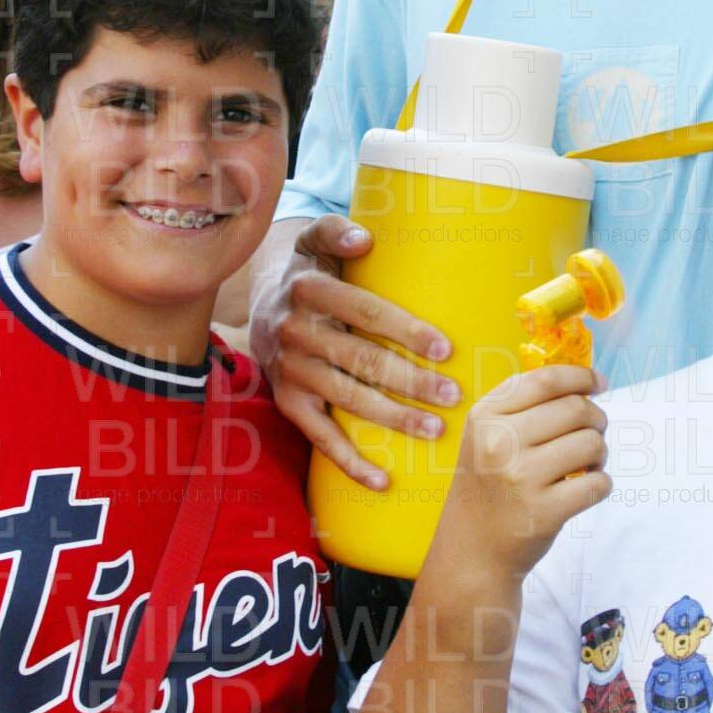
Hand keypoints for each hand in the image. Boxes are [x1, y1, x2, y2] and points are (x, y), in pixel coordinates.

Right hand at [259, 215, 460, 490]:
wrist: (260, 304)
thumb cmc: (310, 271)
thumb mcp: (314, 240)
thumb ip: (336, 232)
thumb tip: (364, 239)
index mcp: (309, 290)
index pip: (365, 311)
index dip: (405, 330)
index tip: (444, 348)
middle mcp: (295, 332)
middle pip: (360, 360)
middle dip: (409, 380)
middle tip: (452, 395)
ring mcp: (290, 372)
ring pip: (346, 399)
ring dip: (391, 418)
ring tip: (434, 430)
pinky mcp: (288, 402)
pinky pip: (319, 437)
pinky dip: (349, 462)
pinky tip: (382, 480)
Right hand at [440, 363, 608, 582]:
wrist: (472, 549)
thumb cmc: (489, 487)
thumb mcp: (486, 437)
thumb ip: (524, 406)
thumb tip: (585, 381)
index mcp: (486, 416)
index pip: (547, 380)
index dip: (582, 376)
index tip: (599, 383)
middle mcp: (500, 442)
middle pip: (576, 409)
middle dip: (596, 419)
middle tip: (592, 435)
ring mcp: (522, 478)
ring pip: (592, 444)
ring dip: (599, 454)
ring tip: (583, 467)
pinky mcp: (544, 511)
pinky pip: (598, 483)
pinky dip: (601, 485)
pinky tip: (583, 490)